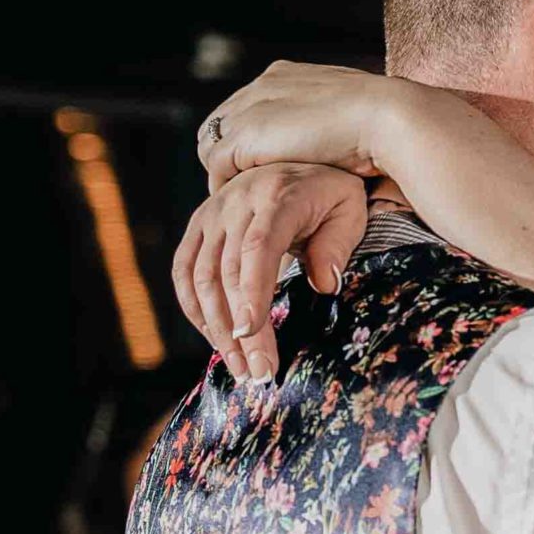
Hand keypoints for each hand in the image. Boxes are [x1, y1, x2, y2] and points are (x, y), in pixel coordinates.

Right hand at [173, 163, 370, 383]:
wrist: (299, 160)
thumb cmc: (330, 192)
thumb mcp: (348, 210)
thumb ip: (336, 245)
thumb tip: (324, 285)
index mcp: (276, 198)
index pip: (258, 250)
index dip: (252, 293)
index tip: (249, 333)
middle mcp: (235, 204)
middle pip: (228, 274)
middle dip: (240, 330)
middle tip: (259, 373)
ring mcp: (211, 214)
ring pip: (200, 277)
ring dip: (215, 328)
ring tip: (240, 368)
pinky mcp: (198, 227)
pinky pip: (184, 272)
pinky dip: (195, 309)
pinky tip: (216, 339)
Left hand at [195, 60, 404, 192]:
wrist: (385, 118)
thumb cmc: (383, 122)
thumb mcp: (351, 112)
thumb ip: (331, 119)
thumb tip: (341, 138)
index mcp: (285, 75)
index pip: (247, 106)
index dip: (250, 138)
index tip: (261, 166)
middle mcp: (261, 85)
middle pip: (223, 123)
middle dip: (230, 154)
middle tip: (246, 186)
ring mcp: (250, 108)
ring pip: (212, 144)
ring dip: (224, 171)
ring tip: (244, 198)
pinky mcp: (246, 135)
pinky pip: (217, 165)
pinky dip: (226, 185)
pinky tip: (246, 202)